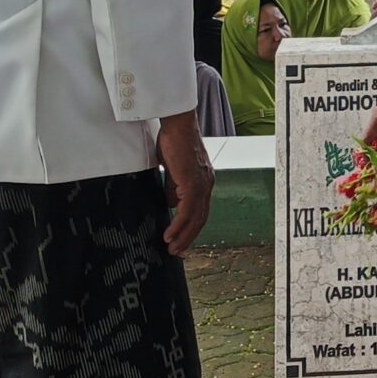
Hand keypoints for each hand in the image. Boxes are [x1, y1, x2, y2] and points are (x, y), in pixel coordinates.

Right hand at [157, 111, 213, 256]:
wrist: (177, 125)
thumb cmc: (173, 141)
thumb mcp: (173, 169)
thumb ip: (174, 187)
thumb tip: (172, 204)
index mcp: (203, 182)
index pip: (200, 210)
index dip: (192, 227)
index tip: (182, 240)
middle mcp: (206, 185)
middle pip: (201, 219)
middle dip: (189, 237)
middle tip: (178, 252)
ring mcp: (201, 185)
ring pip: (195, 218)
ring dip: (183, 236)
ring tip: (172, 248)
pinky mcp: (192, 184)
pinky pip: (186, 211)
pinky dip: (178, 225)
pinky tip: (170, 235)